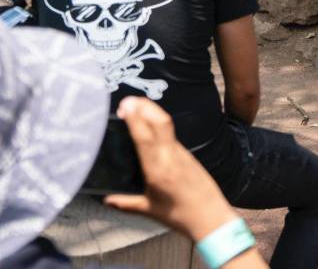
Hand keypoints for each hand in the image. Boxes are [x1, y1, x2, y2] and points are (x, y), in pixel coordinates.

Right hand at [104, 98, 238, 241]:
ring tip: (136, 106)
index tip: (125, 106)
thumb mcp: (148, 210)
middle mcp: (171, 157)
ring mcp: (182, 154)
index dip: (135, 118)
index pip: (145, 137)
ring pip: (167, 127)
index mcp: (158, 170)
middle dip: (145, 106)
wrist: (212, 217)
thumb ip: (125, 203)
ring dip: (152, 113)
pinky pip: (172, 136)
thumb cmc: (180, 215)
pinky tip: (151, 125)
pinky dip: (159, 126)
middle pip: (160, 123)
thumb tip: (105, 199)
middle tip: (129, 100)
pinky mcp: (189, 155)